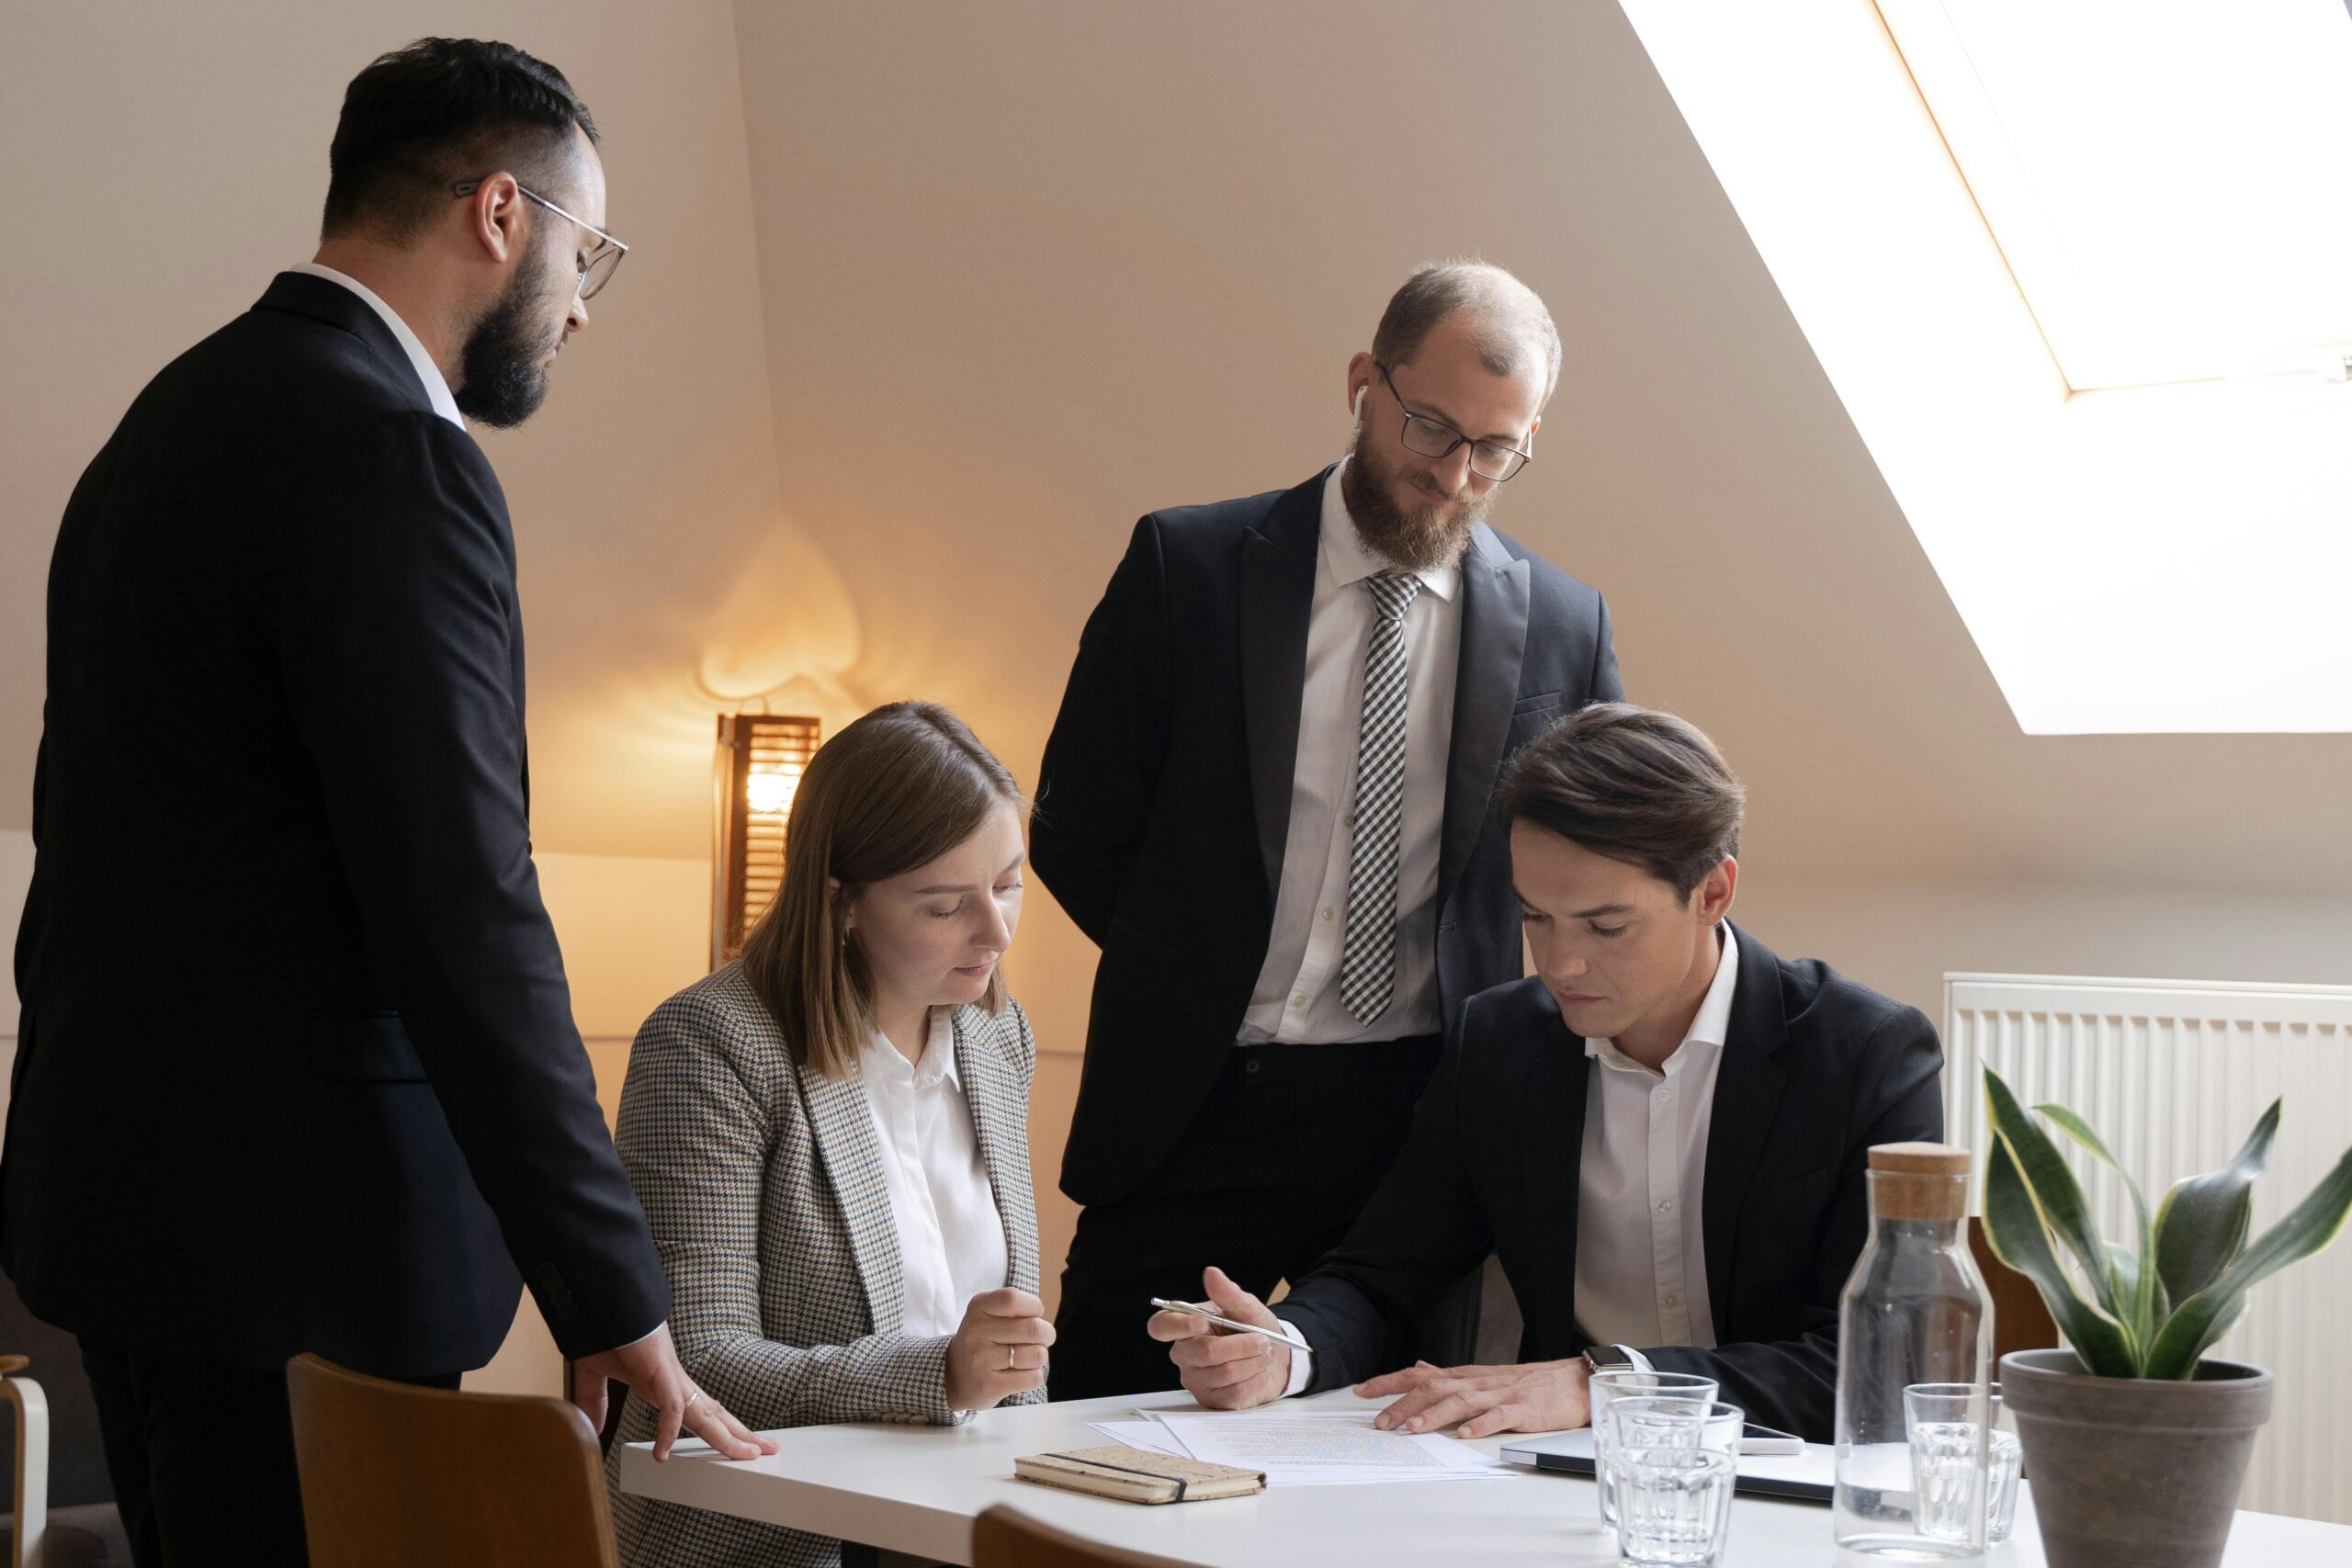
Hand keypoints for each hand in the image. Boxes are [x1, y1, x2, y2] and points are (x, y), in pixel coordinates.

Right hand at [572, 1321, 777, 1461]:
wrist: (604, 1303)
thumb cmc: (606, 1332)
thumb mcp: (598, 1377)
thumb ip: (596, 1403)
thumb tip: (593, 1429)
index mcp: (666, 1385)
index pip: (702, 1412)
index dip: (721, 1429)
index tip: (738, 1444)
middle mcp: (675, 1383)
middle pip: (716, 1415)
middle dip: (741, 1434)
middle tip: (768, 1450)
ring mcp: (670, 1378)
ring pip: (706, 1415)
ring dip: (728, 1436)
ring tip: (750, 1454)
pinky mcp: (658, 1372)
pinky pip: (670, 1406)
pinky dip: (668, 1430)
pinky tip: (663, 1453)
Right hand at [946, 1287, 1053, 1410]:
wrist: (954, 1377)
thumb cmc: (983, 1341)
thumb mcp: (988, 1314)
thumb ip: (1015, 1308)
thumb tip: (1041, 1318)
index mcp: (978, 1307)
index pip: (1013, 1298)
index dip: (1033, 1307)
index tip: (1033, 1315)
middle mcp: (976, 1332)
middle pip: (1033, 1328)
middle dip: (1047, 1334)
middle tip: (1041, 1340)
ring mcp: (981, 1360)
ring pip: (1037, 1355)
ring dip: (1039, 1357)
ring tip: (1025, 1358)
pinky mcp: (989, 1386)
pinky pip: (1033, 1378)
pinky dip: (1034, 1376)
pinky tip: (1019, 1375)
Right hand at [1146, 1266, 1291, 1410]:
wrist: (1275, 1358)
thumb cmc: (1254, 1328)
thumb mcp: (1246, 1307)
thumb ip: (1228, 1293)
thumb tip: (1211, 1273)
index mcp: (1185, 1326)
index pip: (1160, 1326)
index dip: (1178, 1326)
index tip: (1203, 1323)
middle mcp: (1185, 1354)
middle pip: (1204, 1352)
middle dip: (1241, 1345)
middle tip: (1262, 1339)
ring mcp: (1196, 1379)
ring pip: (1225, 1373)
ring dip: (1253, 1361)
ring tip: (1263, 1354)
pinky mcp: (1212, 1399)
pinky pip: (1234, 1393)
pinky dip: (1255, 1380)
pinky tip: (1259, 1372)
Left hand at [1357, 1356, 1590, 1438]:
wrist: (1574, 1380)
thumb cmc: (1529, 1382)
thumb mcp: (1483, 1375)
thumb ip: (1450, 1375)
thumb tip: (1419, 1367)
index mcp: (1467, 1377)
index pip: (1419, 1375)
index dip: (1389, 1381)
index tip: (1361, 1390)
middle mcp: (1478, 1383)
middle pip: (1434, 1389)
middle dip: (1403, 1404)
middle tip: (1379, 1423)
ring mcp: (1501, 1395)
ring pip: (1461, 1401)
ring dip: (1434, 1415)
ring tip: (1413, 1428)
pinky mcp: (1524, 1410)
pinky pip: (1500, 1417)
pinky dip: (1482, 1425)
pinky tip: (1466, 1435)